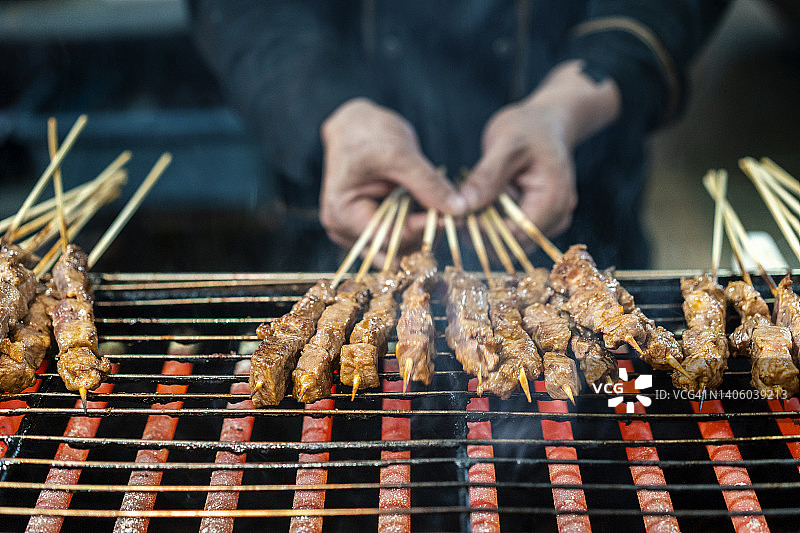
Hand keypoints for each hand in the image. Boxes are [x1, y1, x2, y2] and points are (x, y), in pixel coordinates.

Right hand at [320, 98, 464, 253]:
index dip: (422, 230)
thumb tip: (459, 209)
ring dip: (423, 235)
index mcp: (342, 214)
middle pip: (393, 252)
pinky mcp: (372, 229)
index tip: (450, 216)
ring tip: (442, 210)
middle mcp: (344, 230)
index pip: (388, 238)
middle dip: (423, 237)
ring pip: (399, 251)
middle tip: (451, 215)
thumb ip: (429, 184)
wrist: (355, 126)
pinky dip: (418, 229)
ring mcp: (357, 233)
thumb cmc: (368, 134)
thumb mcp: (401, 155)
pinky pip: (399, 240)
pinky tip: (432, 212)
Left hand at [460, 60, 620, 245]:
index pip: (516, 235)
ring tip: (465, 203)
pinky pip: (508, 232)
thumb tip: (463, 207)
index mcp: (554, 200)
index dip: (485, 232)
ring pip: (508, 242)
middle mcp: (557, 217)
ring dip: (484, 229)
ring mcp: (548, 221)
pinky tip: (476, 204)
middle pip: (513, 244)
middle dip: (481, 233)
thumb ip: (486, 177)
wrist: (546, 122)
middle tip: (453, 212)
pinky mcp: (534, 220)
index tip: (456, 217)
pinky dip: (489, 222)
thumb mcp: (505, 144)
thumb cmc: (529, 127)